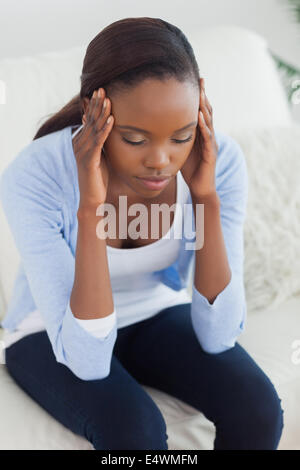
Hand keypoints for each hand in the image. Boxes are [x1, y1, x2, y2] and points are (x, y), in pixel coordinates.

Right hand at [72, 88, 113, 210]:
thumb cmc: (97, 177)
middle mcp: (79, 144)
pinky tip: (112, 120)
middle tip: (102, 88)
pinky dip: (105, 130)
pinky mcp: (89, 160)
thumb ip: (99, 141)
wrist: (92, 197)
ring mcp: (83, 152)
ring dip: (101, 113)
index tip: (101, 91)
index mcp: (81, 141)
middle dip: (96, 104)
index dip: (94, 105)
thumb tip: (101, 128)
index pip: (88, 119)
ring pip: (93, 129)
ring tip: (108, 100)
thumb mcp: (99, 155)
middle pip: (89, 120)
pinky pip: (98, 142)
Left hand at [180, 78, 218, 198]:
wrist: (201, 188)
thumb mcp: (181, 148)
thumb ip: (177, 136)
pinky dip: (204, 126)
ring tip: (200, 92)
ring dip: (204, 106)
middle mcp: (209, 136)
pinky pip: (208, 138)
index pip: (200, 111)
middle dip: (203, 95)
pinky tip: (199, 116)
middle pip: (207, 111)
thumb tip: (161, 124)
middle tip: (199, 79)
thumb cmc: (191, 169)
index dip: (198, 96)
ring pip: (208, 122)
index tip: (192, 80)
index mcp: (201, 134)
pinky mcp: (210, 154)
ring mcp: (211, 144)